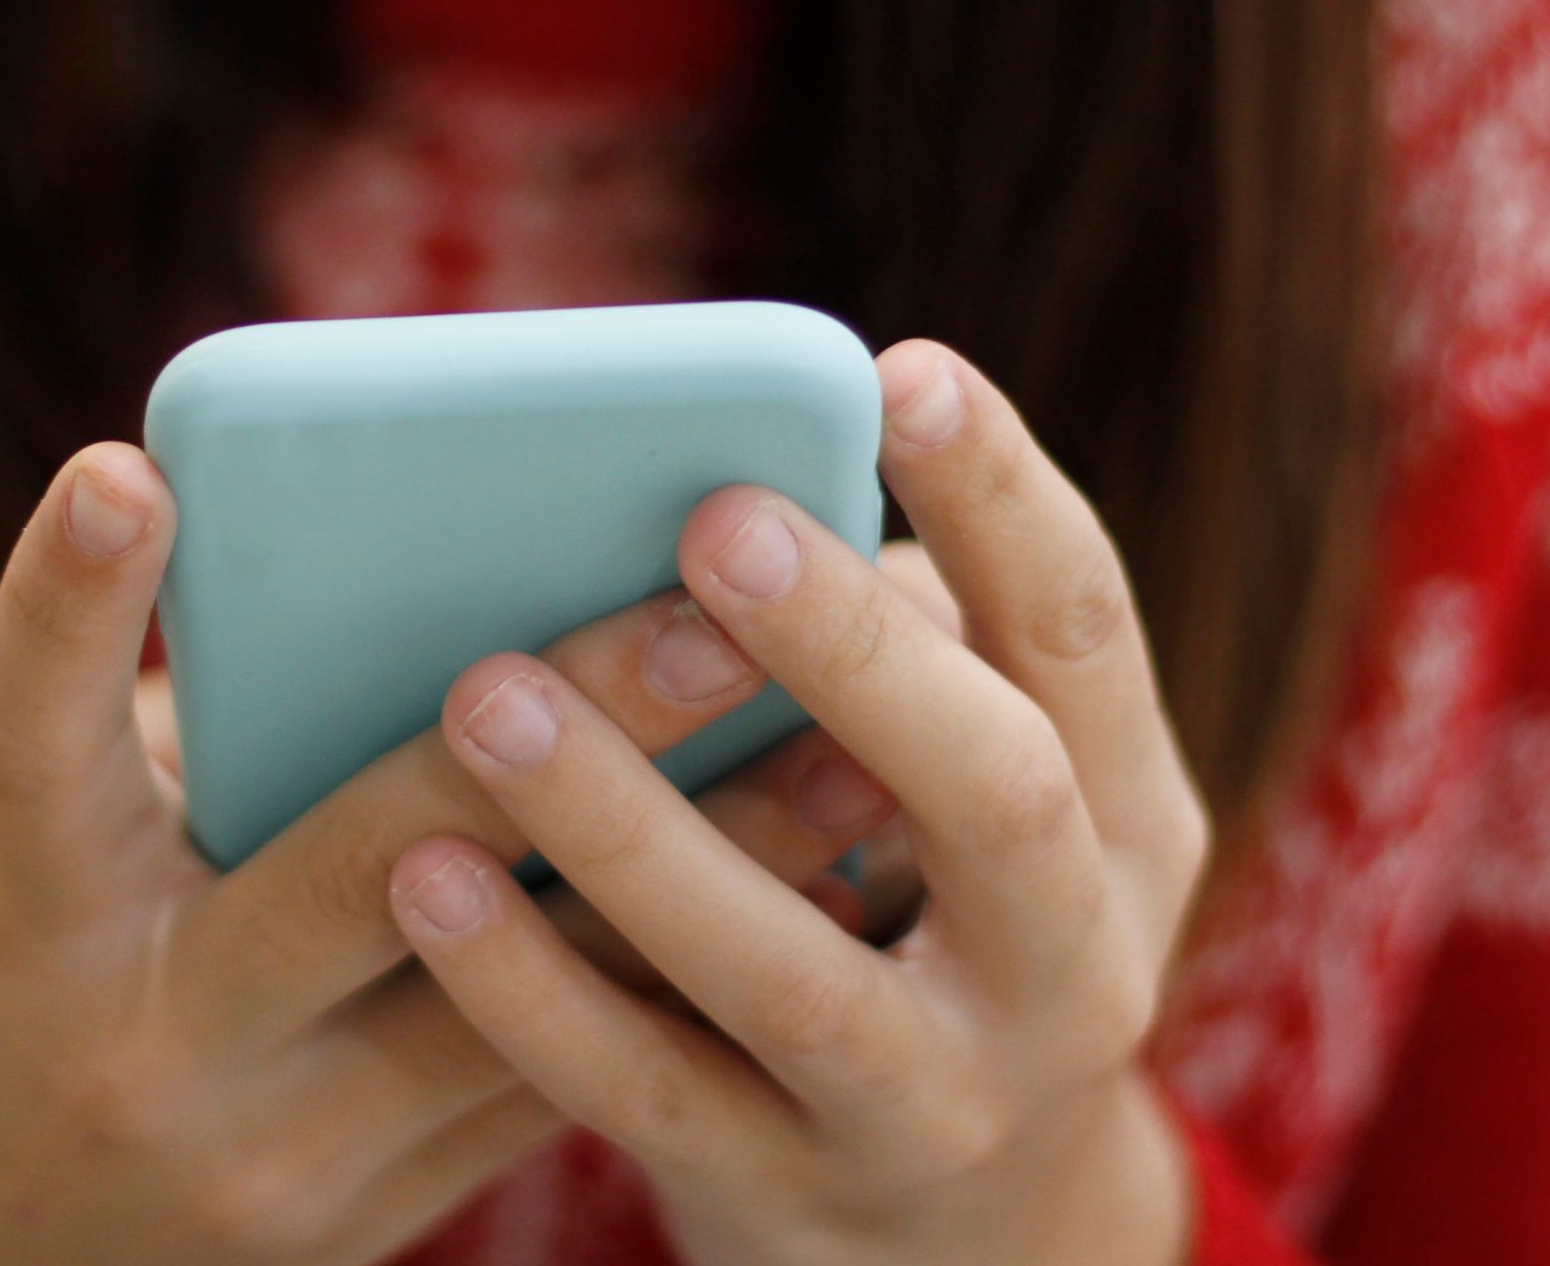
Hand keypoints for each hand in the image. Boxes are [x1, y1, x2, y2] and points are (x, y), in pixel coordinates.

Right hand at [0, 441, 889, 1265]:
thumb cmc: (9, 994)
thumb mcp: (49, 865)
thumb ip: (211, 746)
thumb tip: (444, 589)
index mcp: (37, 925)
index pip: (31, 747)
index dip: (68, 610)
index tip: (129, 470)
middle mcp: (155, 1048)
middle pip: (372, 862)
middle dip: (561, 732)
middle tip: (709, 611)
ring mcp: (278, 1163)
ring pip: (521, 998)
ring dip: (700, 866)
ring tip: (857, 752)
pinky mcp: (375, 1227)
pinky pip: (547, 1082)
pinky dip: (666, 970)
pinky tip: (810, 888)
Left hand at [383, 340, 1211, 1265]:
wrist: (968, 1229)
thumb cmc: (932, 909)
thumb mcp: (973, 792)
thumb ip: (891, 651)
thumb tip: (716, 493)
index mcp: (1125, 814)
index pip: (1083, 628)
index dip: (1001, 496)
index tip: (896, 369)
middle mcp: (1070, 963)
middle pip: (991, 796)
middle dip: (852, 653)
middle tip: (713, 519)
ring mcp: (938, 1101)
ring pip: (790, 971)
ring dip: (633, 827)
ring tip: (487, 692)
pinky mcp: (792, 1190)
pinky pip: (647, 1092)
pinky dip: (531, 988)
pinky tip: (425, 878)